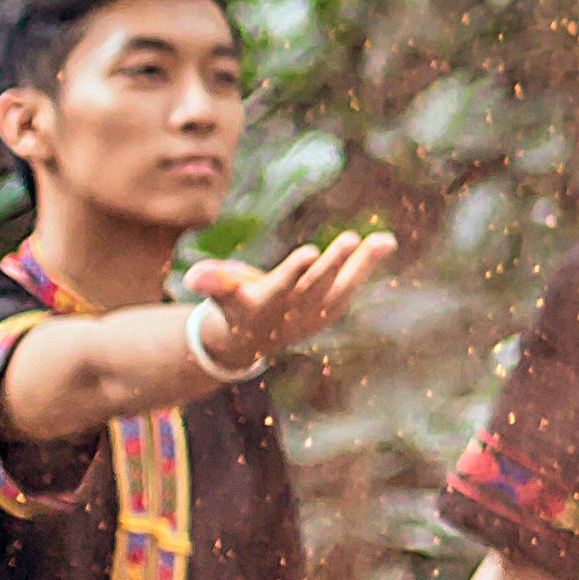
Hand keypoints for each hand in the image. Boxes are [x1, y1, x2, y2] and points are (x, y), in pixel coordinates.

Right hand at [184, 229, 400, 383]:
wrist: (252, 340)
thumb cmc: (234, 306)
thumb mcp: (220, 295)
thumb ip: (213, 282)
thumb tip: (193, 277)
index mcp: (263, 307)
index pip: (281, 289)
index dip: (295, 273)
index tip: (309, 252)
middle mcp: (294, 312)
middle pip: (316, 286)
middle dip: (333, 264)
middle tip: (349, 239)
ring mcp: (316, 312)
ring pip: (342, 286)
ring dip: (362, 264)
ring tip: (382, 240)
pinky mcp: (331, 307)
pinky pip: (352, 284)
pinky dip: (368, 264)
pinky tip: (385, 241)